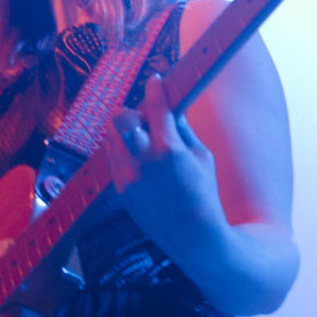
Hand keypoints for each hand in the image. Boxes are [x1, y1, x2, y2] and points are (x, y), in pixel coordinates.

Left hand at [106, 74, 227, 253]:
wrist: (192, 235)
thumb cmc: (203, 194)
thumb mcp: (202, 156)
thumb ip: (182, 129)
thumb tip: (170, 108)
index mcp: (169, 150)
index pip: (155, 106)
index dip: (155, 89)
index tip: (155, 81)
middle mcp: (144, 161)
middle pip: (121, 117)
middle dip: (132, 111)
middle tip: (145, 117)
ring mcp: (128, 177)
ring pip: (112, 136)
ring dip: (126, 131)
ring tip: (143, 140)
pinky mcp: (120, 189)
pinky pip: (113, 158)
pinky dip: (124, 152)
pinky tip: (140, 159)